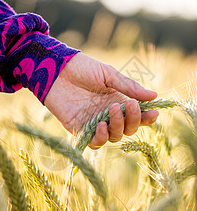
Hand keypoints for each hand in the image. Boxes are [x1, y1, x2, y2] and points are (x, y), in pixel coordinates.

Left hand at [44, 52, 158, 148]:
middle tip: (129, 105)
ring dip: (118, 127)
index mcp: (118, 101)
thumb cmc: (82, 68)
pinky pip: (94, 142)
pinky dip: (100, 138)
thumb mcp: (108, 74)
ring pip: (114, 137)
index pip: (137, 116)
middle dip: (133, 120)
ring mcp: (95, 123)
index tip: (153, 113)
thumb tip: (154, 96)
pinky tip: (100, 125)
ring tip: (112, 110)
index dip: (146, 117)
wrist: (56, 69)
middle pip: (128, 129)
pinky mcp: (80, 129)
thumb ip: (129, 87)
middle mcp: (108, 115)